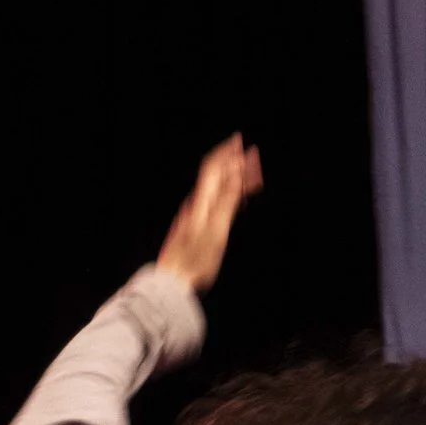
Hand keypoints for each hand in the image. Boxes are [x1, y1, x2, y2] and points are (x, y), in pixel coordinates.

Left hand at [156, 135, 264, 292]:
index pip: (214, 168)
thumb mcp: (215, 231)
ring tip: (252, 178)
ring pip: (218, 191)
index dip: (227, 153)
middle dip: (234, 164)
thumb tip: (235, 173)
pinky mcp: (198, 229)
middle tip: (252, 157)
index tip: (241, 142)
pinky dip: (230, 198)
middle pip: (216, 177)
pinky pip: (217, 206)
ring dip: (235, 181)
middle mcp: (197, 205)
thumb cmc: (194, 262)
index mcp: (202, 203)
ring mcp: (196, 217)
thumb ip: (226, 202)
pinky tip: (237, 202)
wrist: (173, 282)